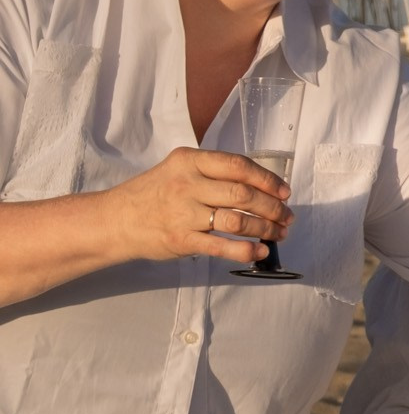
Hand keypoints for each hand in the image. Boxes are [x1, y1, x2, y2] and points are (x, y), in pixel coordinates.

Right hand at [108, 147, 292, 264]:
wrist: (114, 220)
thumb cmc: (153, 194)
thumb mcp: (178, 170)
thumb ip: (212, 172)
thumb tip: (260, 184)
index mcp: (189, 162)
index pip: (239, 166)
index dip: (268, 179)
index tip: (285, 191)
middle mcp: (187, 185)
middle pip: (243, 195)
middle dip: (273, 207)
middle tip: (287, 216)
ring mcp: (184, 213)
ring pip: (237, 221)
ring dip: (266, 229)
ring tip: (279, 233)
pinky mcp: (182, 240)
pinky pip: (222, 246)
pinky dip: (247, 250)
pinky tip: (260, 251)